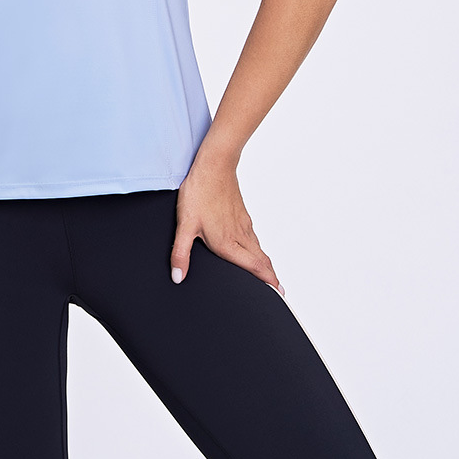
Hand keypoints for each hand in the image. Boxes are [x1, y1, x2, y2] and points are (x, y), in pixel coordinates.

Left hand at [170, 159, 283, 294]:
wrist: (215, 164)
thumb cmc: (200, 192)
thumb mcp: (185, 225)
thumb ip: (180, 253)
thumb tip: (178, 277)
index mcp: (227, 242)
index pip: (254, 267)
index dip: (267, 282)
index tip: (278, 293)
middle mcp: (239, 235)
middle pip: (261, 261)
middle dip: (271, 277)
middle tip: (279, 290)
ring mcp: (243, 223)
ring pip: (259, 249)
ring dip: (265, 263)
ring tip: (269, 274)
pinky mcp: (242, 213)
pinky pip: (254, 237)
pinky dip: (259, 249)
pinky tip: (254, 248)